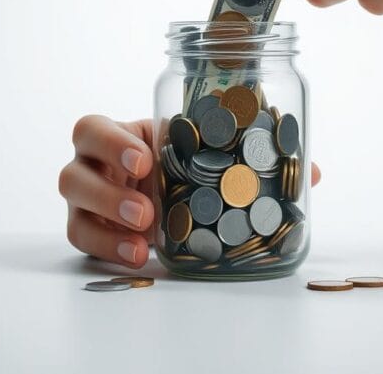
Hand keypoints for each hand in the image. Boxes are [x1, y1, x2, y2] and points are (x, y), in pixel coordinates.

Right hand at [59, 115, 321, 267]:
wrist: (164, 209)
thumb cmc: (185, 175)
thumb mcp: (211, 164)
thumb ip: (252, 162)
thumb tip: (311, 171)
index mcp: (122, 137)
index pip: (94, 128)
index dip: (112, 141)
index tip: (148, 159)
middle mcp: (96, 165)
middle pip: (73, 165)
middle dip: (107, 187)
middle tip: (147, 209)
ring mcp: (87, 199)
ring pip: (71, 204)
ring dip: (106, 218)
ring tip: (146, 235)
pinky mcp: (87, 230)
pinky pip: (80, 237)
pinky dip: (107, 247)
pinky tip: (139, 255)